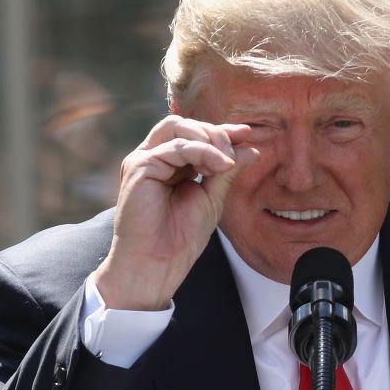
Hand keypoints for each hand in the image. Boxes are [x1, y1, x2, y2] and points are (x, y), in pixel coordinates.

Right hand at [91, 115, 258, 309]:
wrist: (158, 263)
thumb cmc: (180, 238)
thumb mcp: (212, 198)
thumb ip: (226, 170)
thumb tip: (251, 148)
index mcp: (170, 165)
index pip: (195, 136)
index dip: (222, 131)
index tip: (248, 134)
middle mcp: (154, 158)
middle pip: (185, 125)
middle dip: (216, 133)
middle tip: (238, 149)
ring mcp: (144, 160)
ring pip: (178, 128)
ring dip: (209, 139)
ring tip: (227, 162)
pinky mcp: (138, 166)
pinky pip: (175, 147)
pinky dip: (201, 151)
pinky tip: (219, 166)